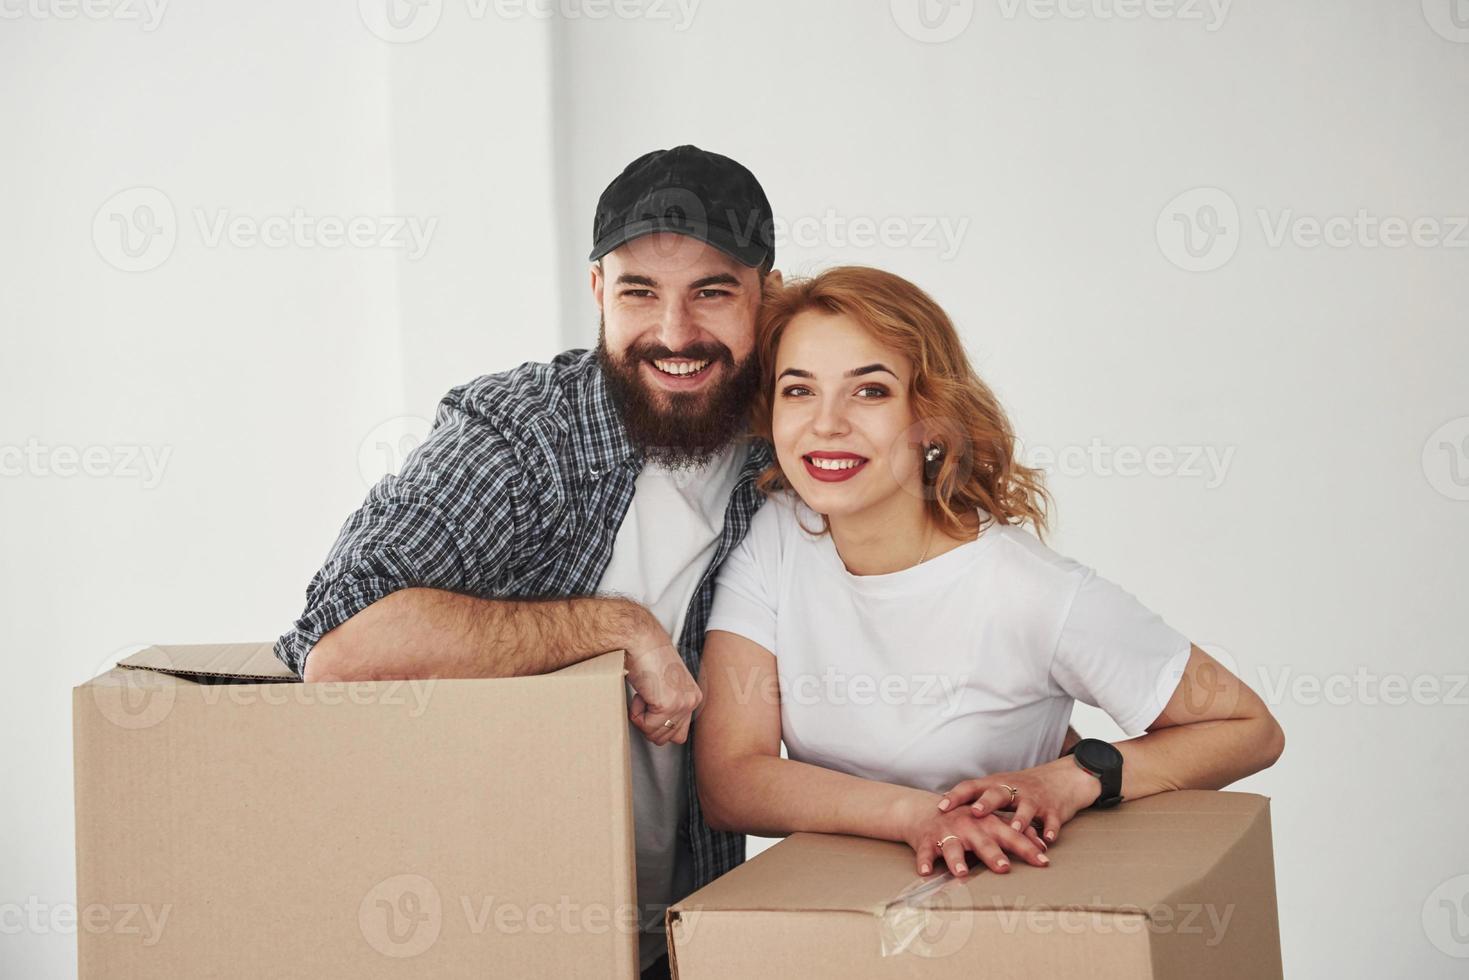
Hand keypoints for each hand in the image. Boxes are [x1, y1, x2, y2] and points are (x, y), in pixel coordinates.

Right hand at [623, 626, 701, 745]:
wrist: (640, 640)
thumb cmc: (647, 656)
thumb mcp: (665, 685)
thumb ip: (668, 705)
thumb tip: (657, 728)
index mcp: (693, 697)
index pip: (679, 734)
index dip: (658, 725)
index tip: (650, 707)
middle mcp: (692, 701)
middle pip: (667, 739)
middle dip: (649, 725)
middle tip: (645, 700)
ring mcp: (682, 704)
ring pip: (655, 735)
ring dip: (641, 718)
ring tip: (643, 693)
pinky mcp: (668, 704)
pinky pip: (645, 725)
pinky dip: (636, 712)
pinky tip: (641, 692)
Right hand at [902, 797, 1049, 877]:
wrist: (927, 811)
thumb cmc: (967, 820)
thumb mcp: (992, 822)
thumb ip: (1017, 833)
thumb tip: (1043, 846)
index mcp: (988, 822)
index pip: (1012, 836)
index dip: (1027, 849)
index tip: (1043, 862)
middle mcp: (968, 826)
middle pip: (983, 841)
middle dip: (993, 854)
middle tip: (1004, 868)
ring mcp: (946, 833)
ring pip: (952, 847)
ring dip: (956, 860)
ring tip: (962, 873)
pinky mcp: (926, 840)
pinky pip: (925, 852)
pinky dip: (924, 861)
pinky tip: (925, 873)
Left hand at [937, 757, 1098, 844]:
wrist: (1062, 779)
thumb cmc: (1022, 788)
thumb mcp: (998, 788)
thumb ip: (975, 799)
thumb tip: (942, 811)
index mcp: (995, 785)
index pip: (972, 787)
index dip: (956, 796)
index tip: (941, 807)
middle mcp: (1013, 789)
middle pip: (997, 794)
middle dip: (986, 803)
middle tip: (975, 812)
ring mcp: (1034, 799)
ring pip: (1026, 808)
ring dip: (1019, 819)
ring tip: (1013, 830)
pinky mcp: (1053, 810)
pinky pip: (1051, 820)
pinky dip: (1049, 829)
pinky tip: (1047, 840)